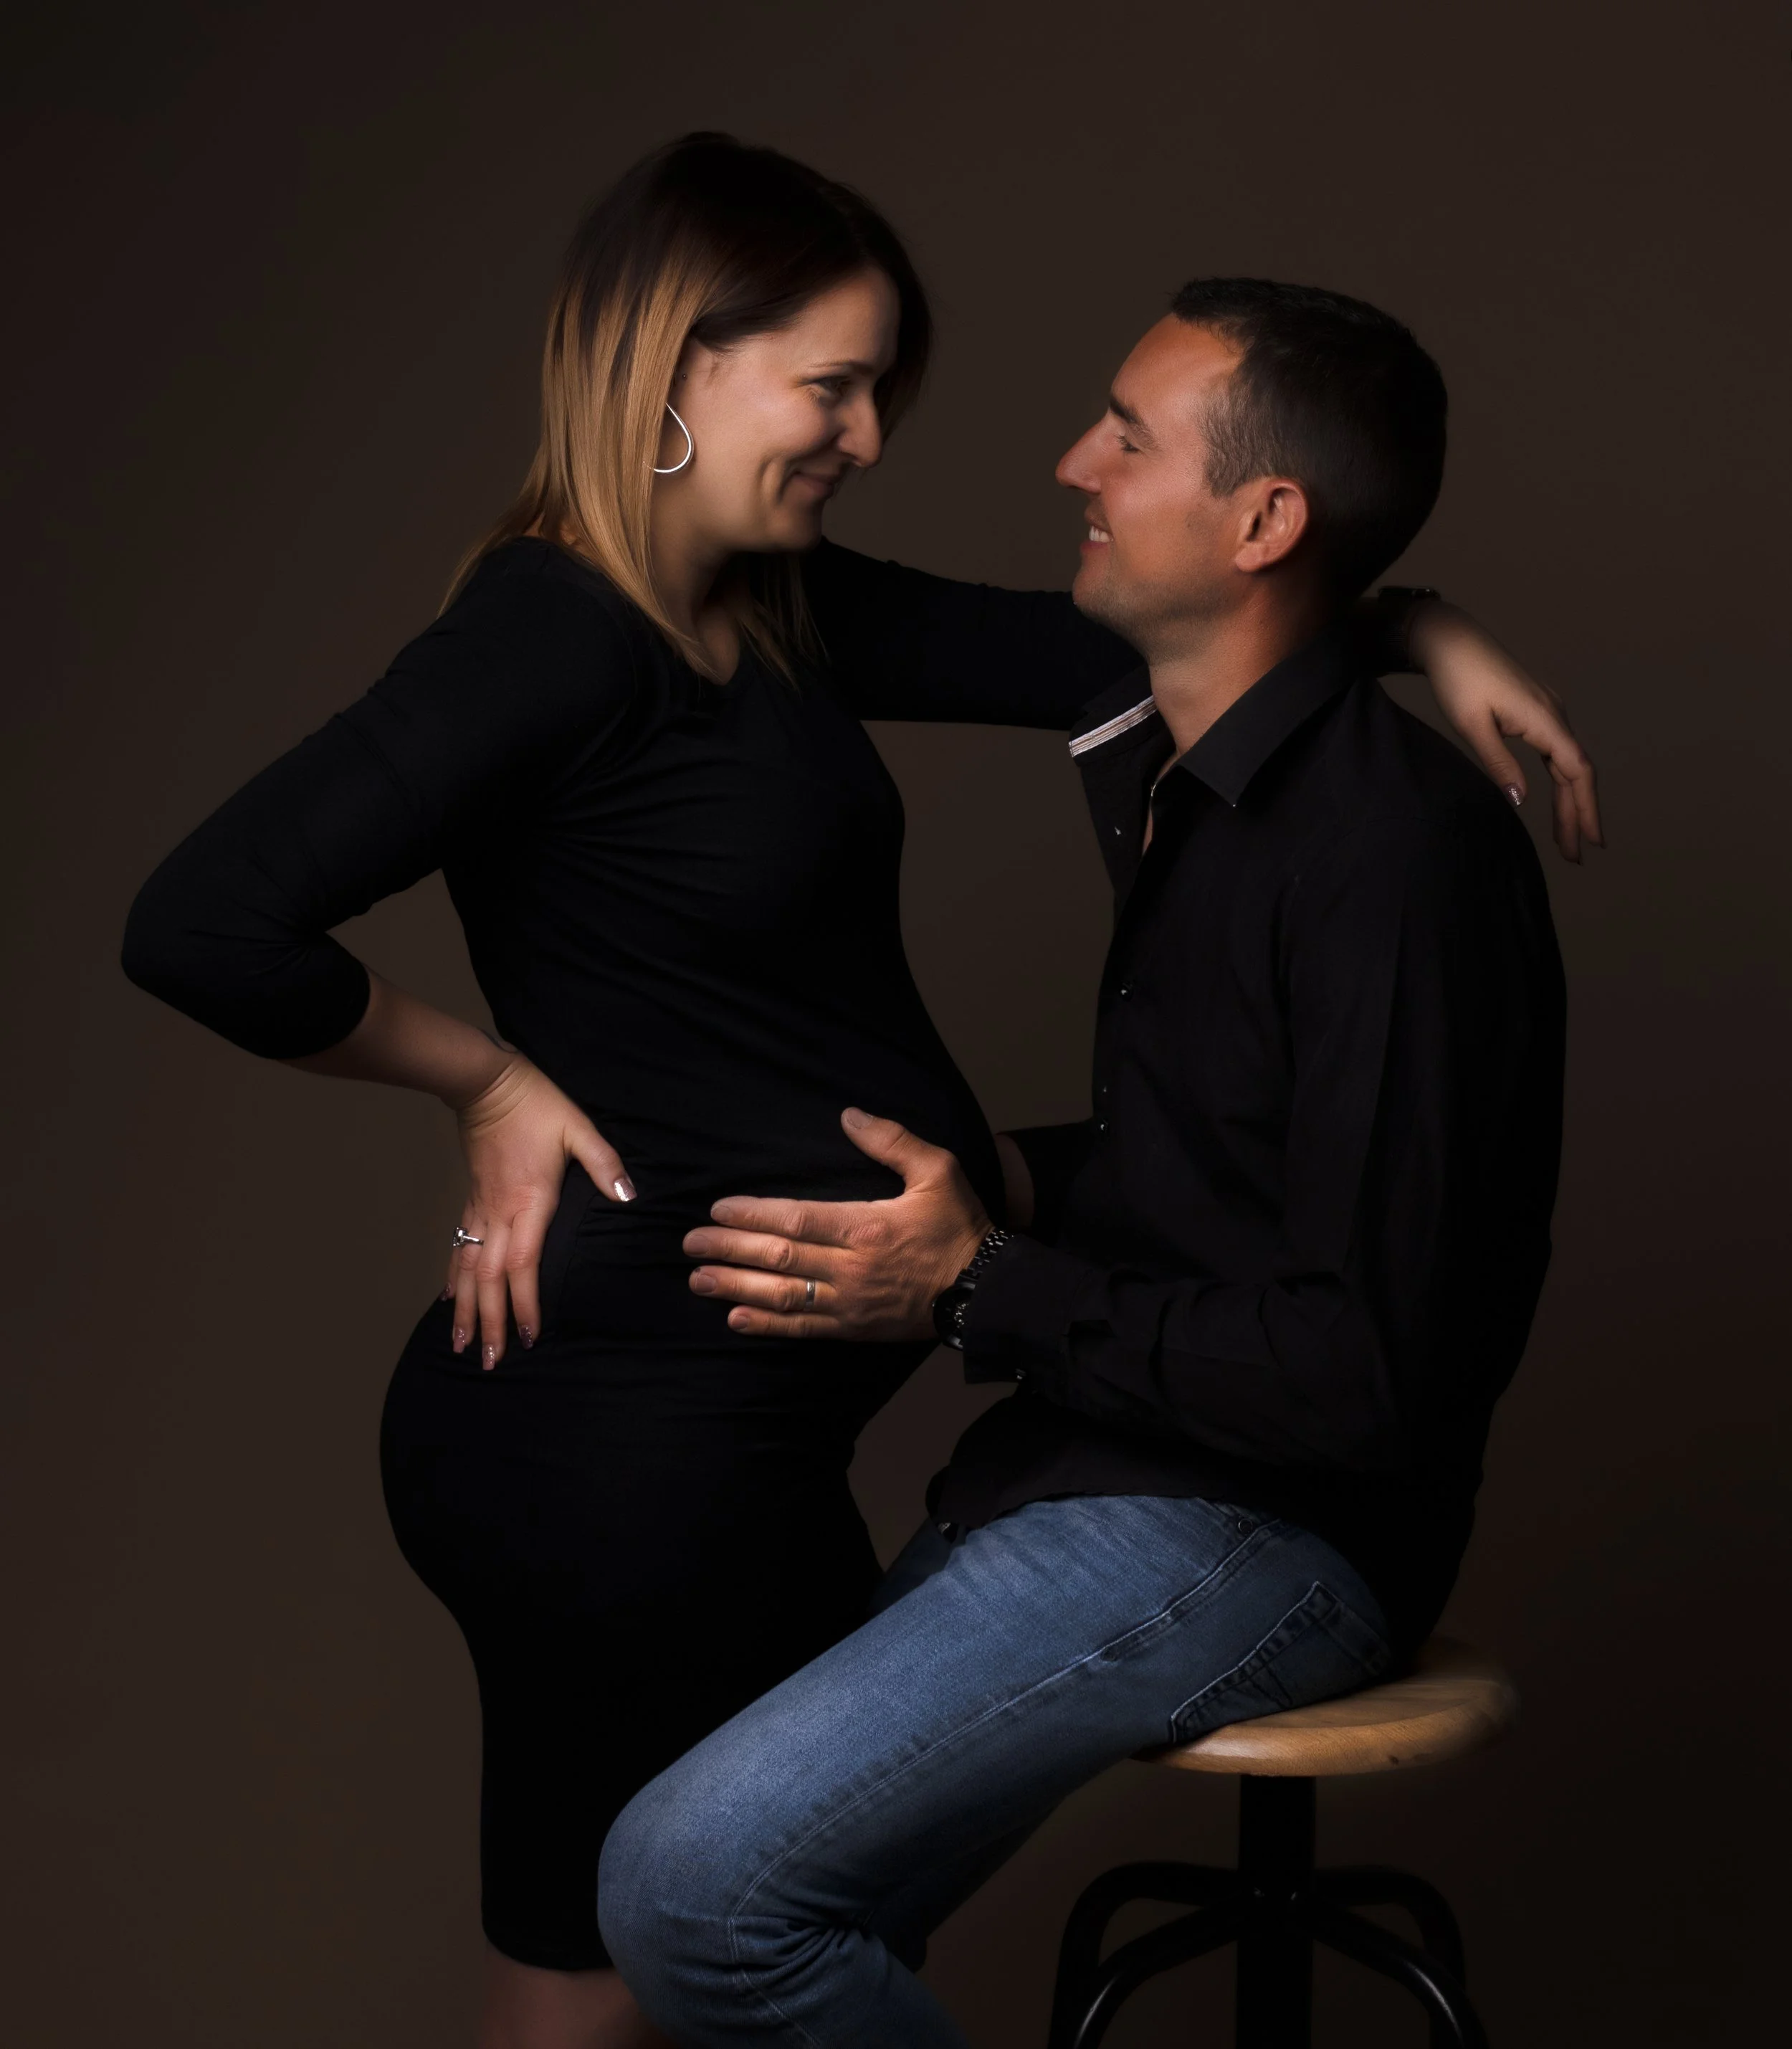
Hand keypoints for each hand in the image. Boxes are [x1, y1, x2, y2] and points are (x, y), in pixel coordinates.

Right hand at [446, 1055, 633, 1367]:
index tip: (527, 1336)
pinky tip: (449, 1298)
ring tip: (461, 1344)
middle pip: (492, 1279)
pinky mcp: (473, 1201)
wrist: (487, 1084)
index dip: (525, 1303)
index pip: (525, 1265)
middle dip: (490, 1322)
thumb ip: (605, 1163)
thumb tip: (628, 1194)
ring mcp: (482, 1209)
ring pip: (469, 1270)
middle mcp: (500, 1213)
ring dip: (466, 1309)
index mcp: (529, 1201)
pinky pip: (460, 1247)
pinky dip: (455, 1277)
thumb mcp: (579, 1127)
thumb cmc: (537, 1105)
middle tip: (490, 1361)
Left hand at [683, 1108, 989, 1340]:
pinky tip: (736, 1320)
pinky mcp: (855, 1329)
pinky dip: (767, 1326)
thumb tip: (848, 1115)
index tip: (718, 1208)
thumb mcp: (938, 1170)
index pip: (796, 1219)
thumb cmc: (960, 1226)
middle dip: (729, 1249)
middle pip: (778, 1257)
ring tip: (699, 1280)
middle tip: (690, 1243)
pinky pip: (803, 1329)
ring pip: (782, 1295)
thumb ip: (892, 1141)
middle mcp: (851, 1268)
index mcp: (866, 1226)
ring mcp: (850, 1302)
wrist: (987, 1290)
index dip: (752, 1214)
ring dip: (736, 1288)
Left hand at [1411, 601, 1604, 861]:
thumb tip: (1521, 801)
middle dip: (1578, 814)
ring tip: (1566, 839)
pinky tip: (1556, 800)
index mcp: (1543, 718)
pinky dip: (1559, 780)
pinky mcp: (1535, 710)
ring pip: (1567, 763)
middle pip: (1577, 771)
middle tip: (1576, 855)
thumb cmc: (1457, 678)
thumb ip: (1498, 763)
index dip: (1586, 807)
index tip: (1592, 841)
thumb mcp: (1472, 725)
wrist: (1450, 639)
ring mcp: (1546, 711)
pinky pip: (1556, 752)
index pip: (1577, 770)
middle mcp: (1553, 714)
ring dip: (1569, 801)